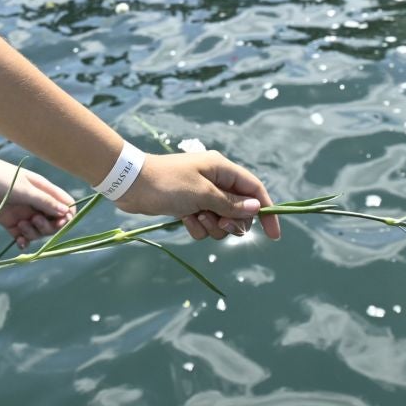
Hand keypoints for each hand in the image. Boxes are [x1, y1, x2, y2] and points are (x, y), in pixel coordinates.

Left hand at [0, 151, 75, 249]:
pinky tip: (20, 243)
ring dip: (34, 233)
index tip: (59, 222)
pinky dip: (24, 242)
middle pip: (54, 222)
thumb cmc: (0, 177)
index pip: (66, 205)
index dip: (67, 216)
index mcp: (44, 190)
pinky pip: (23, 237)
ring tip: (21, 226)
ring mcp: (24, 213)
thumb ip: (45, 201)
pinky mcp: (11, 222)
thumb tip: (67, 213)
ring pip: (39, 231)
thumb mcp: (24, 189)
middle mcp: (36, 203)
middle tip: (35, 221)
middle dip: (48, 227)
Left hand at [114, 151, 280, 241]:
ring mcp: (202, 194)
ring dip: (212, 225)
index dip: (266, 211)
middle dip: (231, 221)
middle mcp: (215, 180)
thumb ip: (230, 203)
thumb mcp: (203, 193)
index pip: (254, 189)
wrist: (131, 184)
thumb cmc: (168, 183)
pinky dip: (197, 227)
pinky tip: (184, 220)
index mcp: (222, 169)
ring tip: (196, 217)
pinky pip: (204, 224)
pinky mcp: (188, 206)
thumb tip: (256, 208)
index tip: (273, 235)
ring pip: (222, 220)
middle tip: (218, 221)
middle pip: (240, 209)